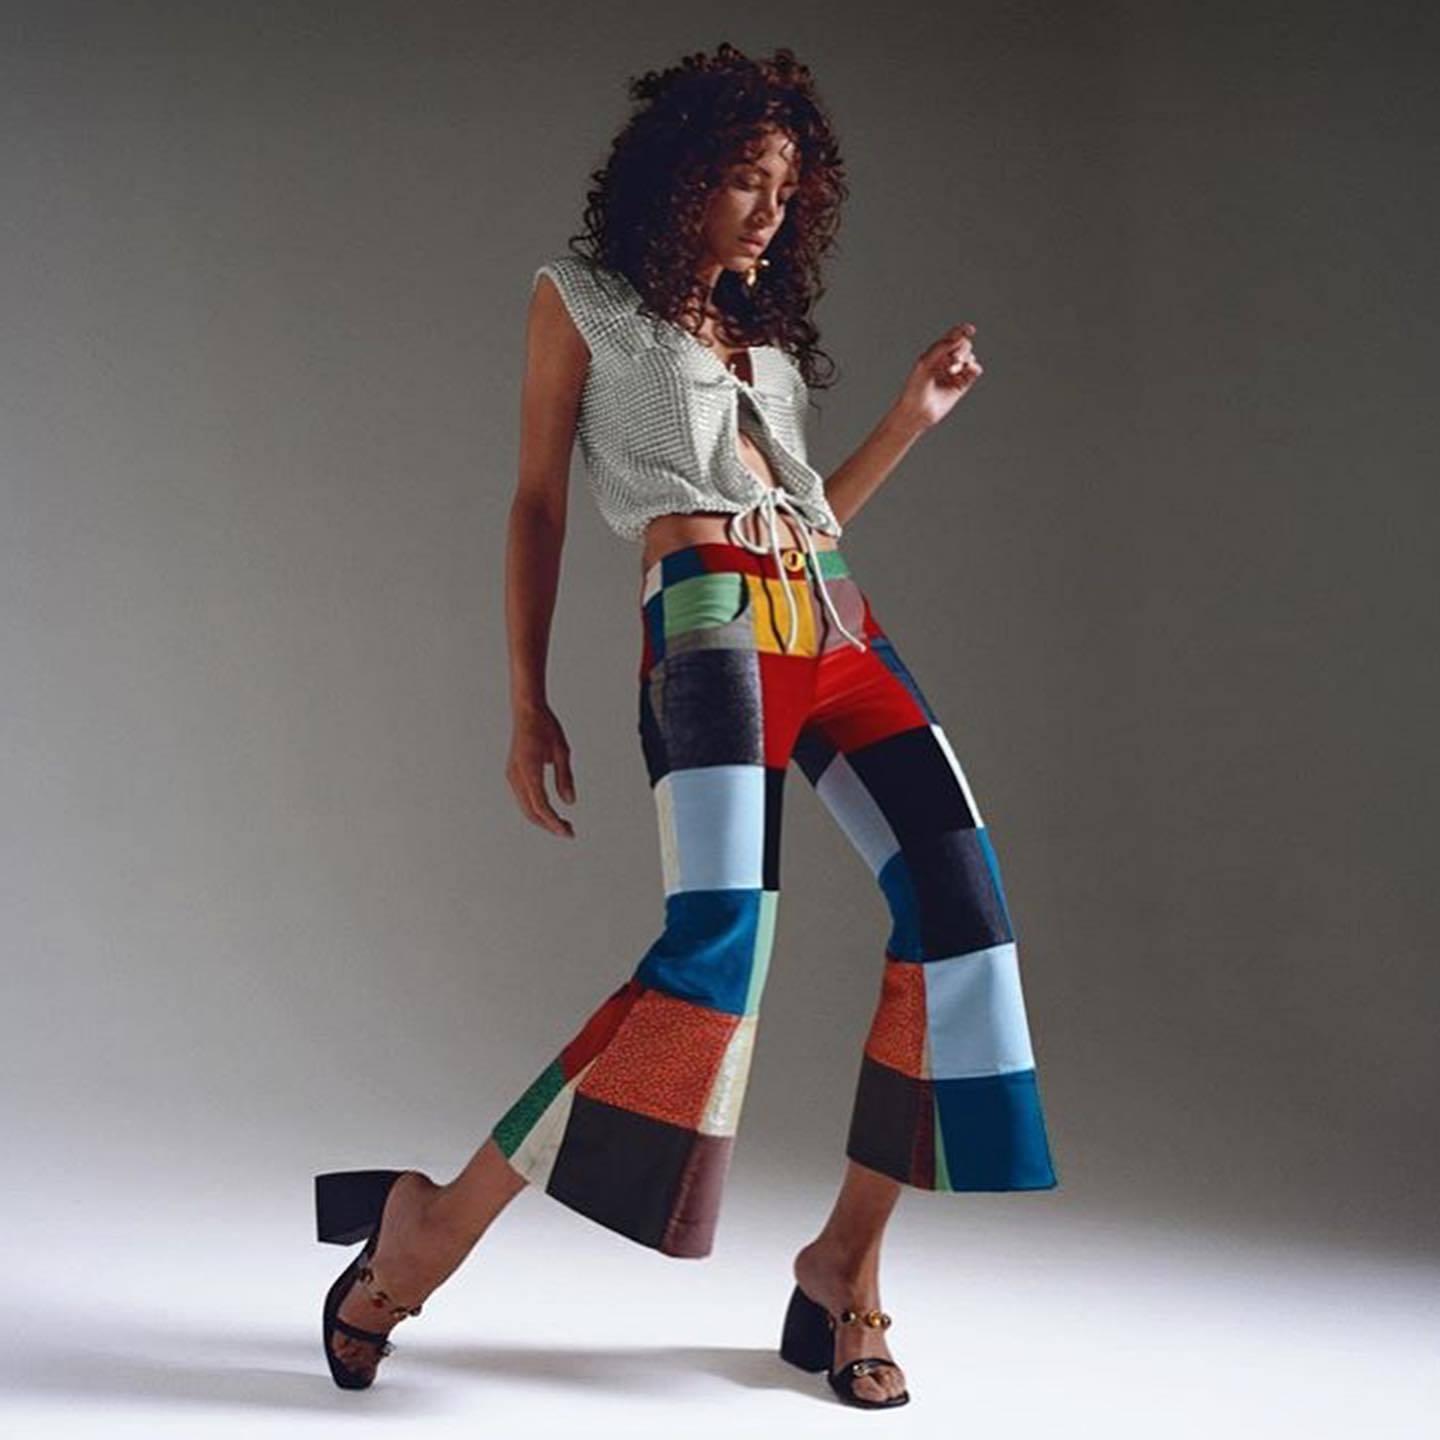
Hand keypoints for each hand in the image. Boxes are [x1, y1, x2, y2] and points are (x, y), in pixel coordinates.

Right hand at [506, 703, 575, 838]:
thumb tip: (570, 802)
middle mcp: (516, 775)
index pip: (541, 804)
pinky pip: (524, 798)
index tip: (567, 831)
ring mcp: (512, 775)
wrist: (526, 710)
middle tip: (569, 832)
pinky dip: (536, 809)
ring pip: (525, 807)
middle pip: (530, 811)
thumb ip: (565, 777)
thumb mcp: (562, 750)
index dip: (554, 821)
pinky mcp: (513, 773)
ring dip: (542, 819)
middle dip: (549, 825)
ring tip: (562, 825)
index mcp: (529, 769)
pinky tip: (550, 812)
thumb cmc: (546, 727)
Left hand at [893, 323, 982, 433]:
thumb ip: (941, 347)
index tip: (970, 330)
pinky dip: (974, 368)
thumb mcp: (925, 363)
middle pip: (964, 345)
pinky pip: (974, 371)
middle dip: (961, 350)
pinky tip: (970, 370)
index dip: (963, 330)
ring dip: (964, 361)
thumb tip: (960, 336)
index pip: (953, 336)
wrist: (917, 412)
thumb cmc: (915, 387)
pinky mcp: (961, 385)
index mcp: (936, 352)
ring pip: (969, 358)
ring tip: (952, 371)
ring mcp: (954, 373)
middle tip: (954, 360)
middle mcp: (946, 361)